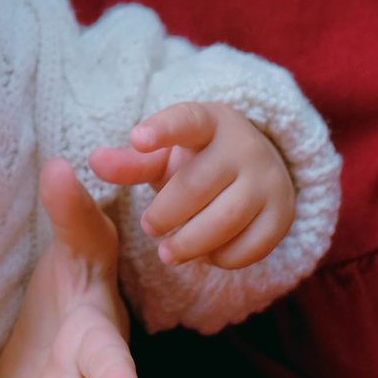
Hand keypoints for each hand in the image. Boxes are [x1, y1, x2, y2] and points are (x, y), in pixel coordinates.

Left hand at [89, 102, 293, 268]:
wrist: (256, 167)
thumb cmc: (196, 160)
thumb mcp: (163, 155)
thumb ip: (130, 162)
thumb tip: (94, 162)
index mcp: (208, 122)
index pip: (185, 120)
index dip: (162, 129)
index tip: (136, 138)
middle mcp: (243, 146)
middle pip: (197, 185)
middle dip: (166, 213)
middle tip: (148, 228)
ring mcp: (268, 179)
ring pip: (225, 219)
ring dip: (191, 242)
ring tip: (168, 252)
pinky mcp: (282, 214)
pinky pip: (251, 246)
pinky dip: (223, 257)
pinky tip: (207, 254)